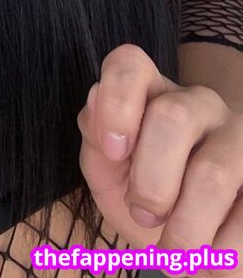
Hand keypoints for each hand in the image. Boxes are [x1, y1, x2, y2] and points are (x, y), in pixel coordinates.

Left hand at [77, 44, 242, 267]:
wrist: (196, 239)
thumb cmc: (143, 193)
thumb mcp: (107, 169)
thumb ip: (95, 136)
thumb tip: (96, 102)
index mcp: (152, 92)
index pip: (130, 65)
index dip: (117, 102)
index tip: (112, 151)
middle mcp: (199, 104)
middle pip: (173, 118)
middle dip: (150, 181)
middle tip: (143, 216)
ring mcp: (240, 138)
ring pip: (212, 173)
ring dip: (185, 229)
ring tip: (174, 255)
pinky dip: (222, 250)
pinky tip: (211, 258)